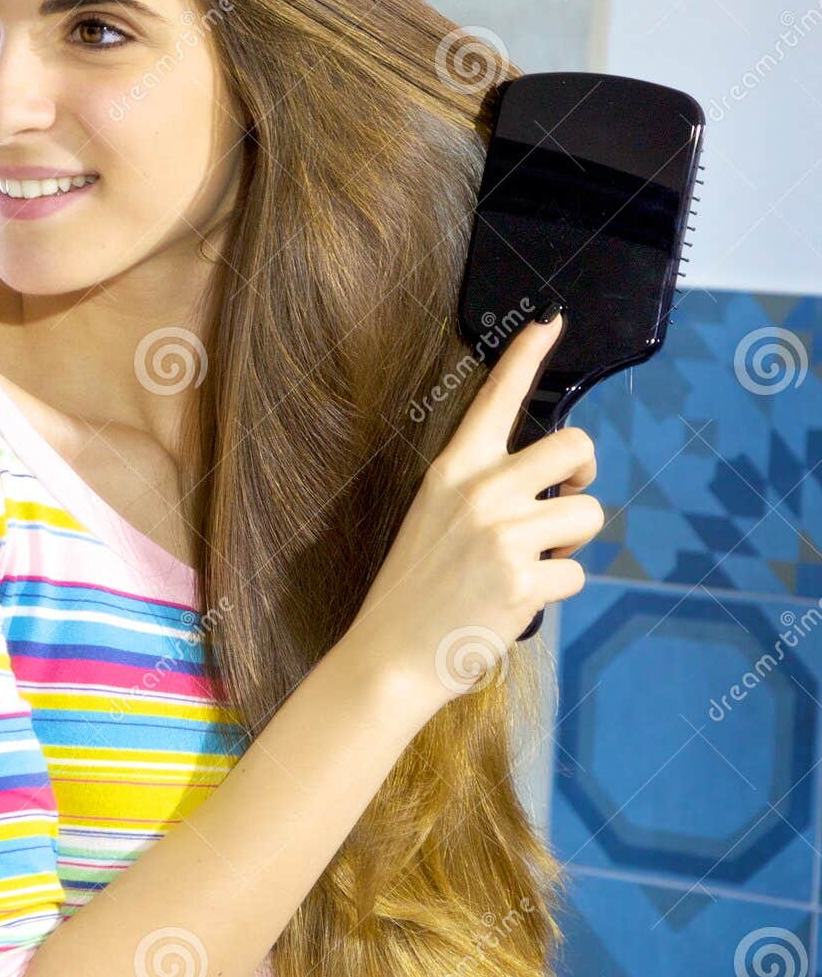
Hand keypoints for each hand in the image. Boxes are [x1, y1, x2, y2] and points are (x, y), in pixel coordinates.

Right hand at [346, 309, 603, 716]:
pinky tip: (516, 600)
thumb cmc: (413, 591)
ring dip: (570, 543)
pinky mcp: (524, 579)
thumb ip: (482, 490)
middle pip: (576, 447)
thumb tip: (547, 480)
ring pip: (587, 514)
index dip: (526, 354)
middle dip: (584, 476)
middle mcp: (480, 492)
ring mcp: (503, 534)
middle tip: (565, 498)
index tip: (550, 321)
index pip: (495, 398)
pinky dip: (555, 589)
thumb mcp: (432, 519)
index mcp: (452, 471)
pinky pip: (576, 572)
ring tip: (526, 565)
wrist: (390, 656)